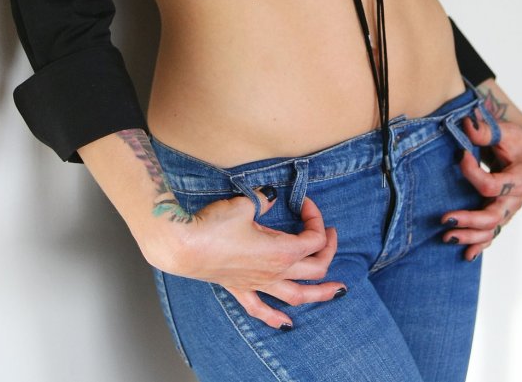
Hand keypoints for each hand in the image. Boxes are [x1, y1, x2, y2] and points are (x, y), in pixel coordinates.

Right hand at [162, 190, 344, 328]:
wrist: (184, 246)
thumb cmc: (214, 225)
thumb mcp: (244, 204)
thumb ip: (264, 200)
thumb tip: (270, 196)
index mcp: (281, 250)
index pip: (313, 238)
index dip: (315, 218)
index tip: (304, 202)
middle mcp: (274, 271)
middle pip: (315, 268)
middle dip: (329, 251)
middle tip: (331, 234)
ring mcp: (257, 283)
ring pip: (296, 296)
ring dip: (320, 294)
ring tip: (337, 292)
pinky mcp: (239, 288)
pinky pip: (260, 309)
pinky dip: (275, 319)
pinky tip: (286, 325)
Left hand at [441, 83, 521, 261]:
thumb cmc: (518, 142)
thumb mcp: (506, 132)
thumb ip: (486, 130)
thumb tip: (466, 124)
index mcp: (519, 179)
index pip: (492, 185)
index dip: (472, 172)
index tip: (460, 154)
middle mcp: (515, 199)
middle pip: (493, 217)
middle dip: (469, 220)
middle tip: (445, 219)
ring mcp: (509, 210)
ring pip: (491, 230)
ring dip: (470, 236)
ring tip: (447, 237)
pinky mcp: (502, 214)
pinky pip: (492, 234)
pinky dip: (480, 245)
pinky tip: (466, 255)